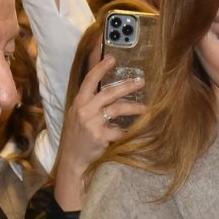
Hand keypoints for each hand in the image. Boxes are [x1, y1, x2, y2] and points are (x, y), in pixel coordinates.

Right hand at [50, 54, 145, 210]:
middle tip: (141, 82)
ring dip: (134, 107)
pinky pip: (120, 130)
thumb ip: (90, 104)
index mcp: (78, 103)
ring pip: (118, 109)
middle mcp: (84, 110)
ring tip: (145, 108)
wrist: (73, 161)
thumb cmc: (78, 138)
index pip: (89, 80)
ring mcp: (92, 123)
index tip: (112, 58)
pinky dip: (127, 130)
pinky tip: (132, 132)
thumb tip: (110, 92)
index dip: (101, 67)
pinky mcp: (100, 136)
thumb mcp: (78, 117)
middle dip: (127, 86)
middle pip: (109, 92)